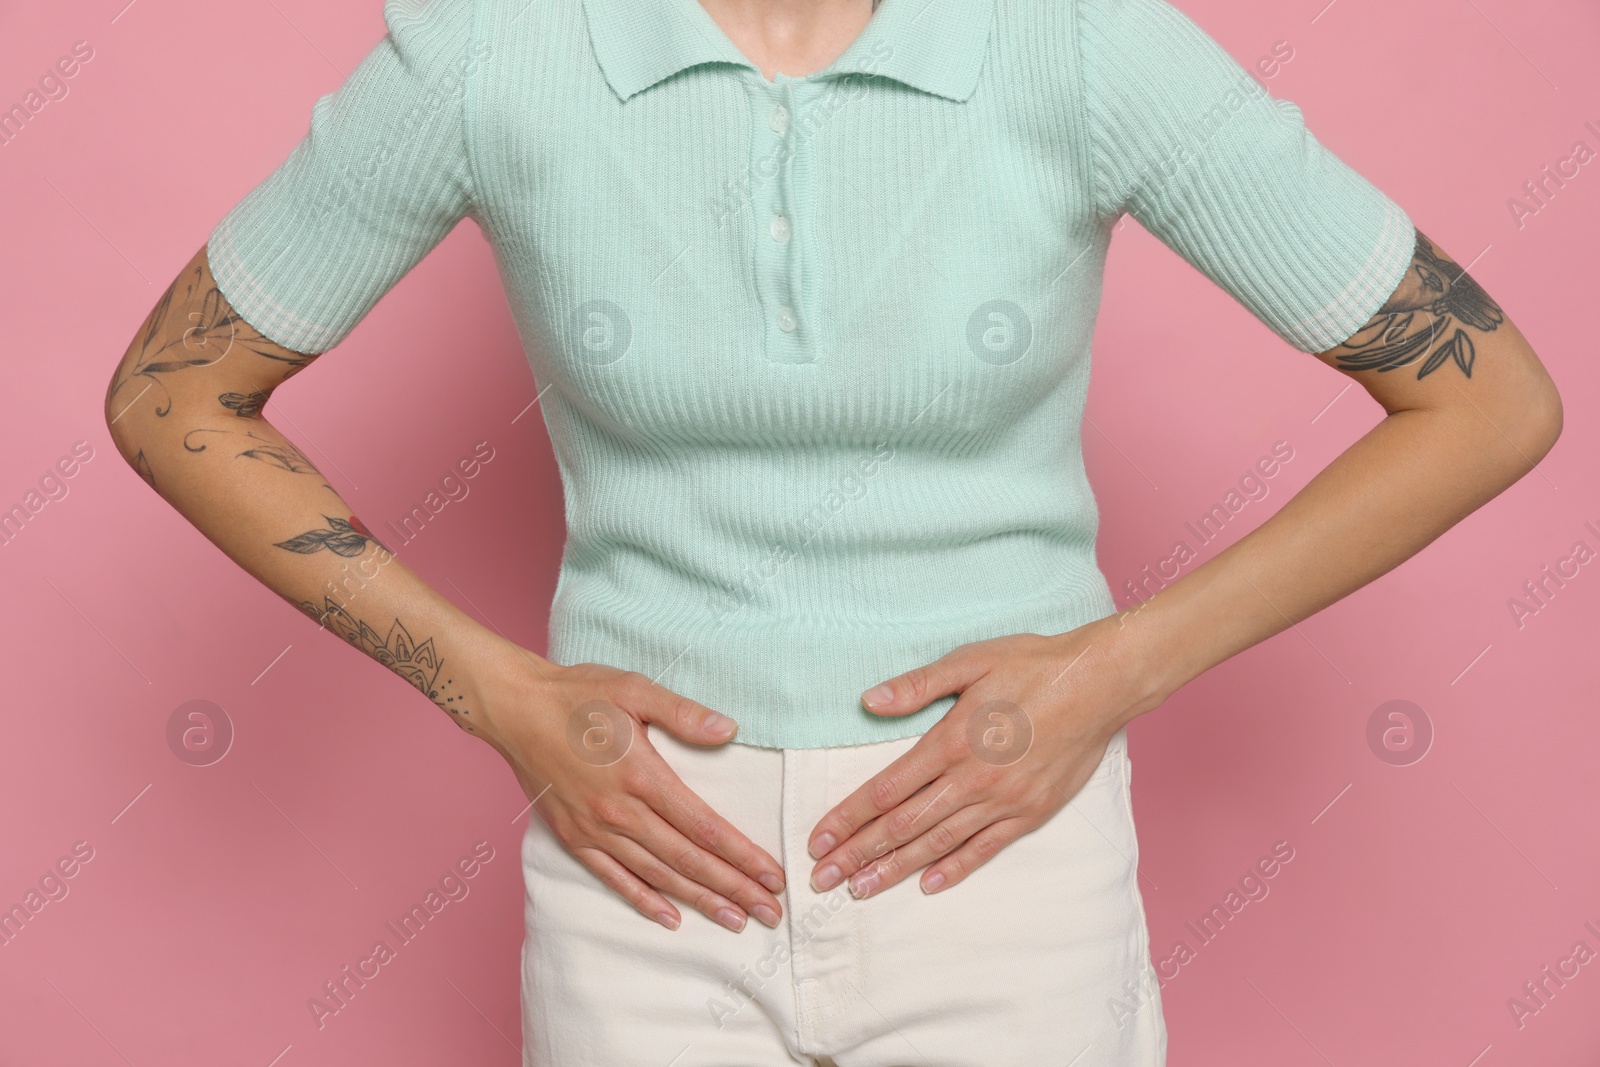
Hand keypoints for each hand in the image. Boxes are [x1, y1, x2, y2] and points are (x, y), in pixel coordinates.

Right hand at [477, 655, 786, 931]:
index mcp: (642, 775)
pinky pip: (614, 878)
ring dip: (699, 901)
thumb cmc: (577, 695)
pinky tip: (671, 918)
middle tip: (770, 912)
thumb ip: (683, 713)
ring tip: (735, 920)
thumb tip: (729, 729)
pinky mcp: (573, 837)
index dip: (742, 856)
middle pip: (688, 860)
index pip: (704, 827)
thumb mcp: (634, 689)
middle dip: (734, 889)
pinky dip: (643, 900)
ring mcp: (594, 829)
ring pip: (657, 875)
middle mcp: (620, 811)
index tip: (772, 876)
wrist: (514, 708)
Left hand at [805, 616, 1162, 897]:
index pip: (886, 790)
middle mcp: (973, 779)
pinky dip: (954, 868)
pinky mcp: (1031, 812)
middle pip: (903, 825)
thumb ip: (917, 686)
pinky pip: (986, 848)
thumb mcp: (971, 660)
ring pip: (939, 843)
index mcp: (951, 741)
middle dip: (858, 854)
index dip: (848, 818)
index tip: (818, 840)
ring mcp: (1004, 801)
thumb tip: (869, 701)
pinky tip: (927, 885)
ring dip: (895, 869)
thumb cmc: (1034, 665)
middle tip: (822, 879)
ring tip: (859, 890)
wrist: (1101, 683)